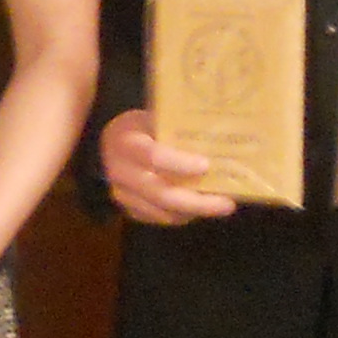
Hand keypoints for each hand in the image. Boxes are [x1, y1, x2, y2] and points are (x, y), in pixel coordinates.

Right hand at [99, 106, 233, 226]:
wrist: (110, 146)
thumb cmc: (139, 128)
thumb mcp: (153, 118)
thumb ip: (177, 128)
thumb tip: (218, 134)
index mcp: (127, 144)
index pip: (154, 157)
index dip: (181, 164)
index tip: (206, 165)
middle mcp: (121, 172)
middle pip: (161, 194)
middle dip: (197, 202)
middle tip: (228, 203)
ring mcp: (123, 195)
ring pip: (162, 212)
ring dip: (195, 211)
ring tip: (223, 206)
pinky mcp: (129, 210)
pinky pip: (159, 218)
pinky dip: (183, 216)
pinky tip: (201, 208)